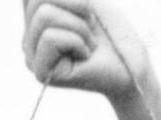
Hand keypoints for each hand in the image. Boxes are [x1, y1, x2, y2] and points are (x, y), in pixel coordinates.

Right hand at [21, 0, 152, 97]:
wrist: (132, 65)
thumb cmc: (112, 32)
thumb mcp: (85, 0)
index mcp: (35, 21)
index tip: (87, 11)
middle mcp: (28, 38)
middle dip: (75, 7)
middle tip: (90, 29)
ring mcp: (31, 56)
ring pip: (44, 15)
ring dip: (79, 26)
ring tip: (88, 44)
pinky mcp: (40, 72)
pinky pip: (51, 37)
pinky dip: (78, 41)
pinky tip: (85, 57)